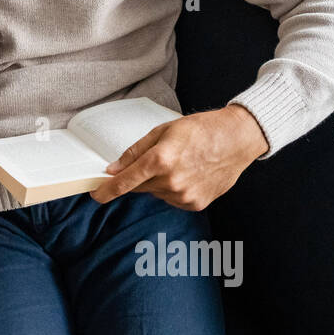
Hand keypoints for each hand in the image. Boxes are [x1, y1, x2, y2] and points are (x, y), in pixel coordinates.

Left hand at [90, 105, 268, 210]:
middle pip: (140, 187)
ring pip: (157, 193)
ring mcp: (184, 195)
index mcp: (160, 160)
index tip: (96, 195)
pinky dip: (174, 190)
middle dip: (140, 176)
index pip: (124, 182)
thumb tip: (114, 169)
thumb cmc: (201, 130)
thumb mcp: (162, 131)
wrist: (237, 139)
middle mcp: (171, 181)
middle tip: (159, 160)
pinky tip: (189, 174)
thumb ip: (135, 152)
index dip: (106, 191)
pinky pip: (173, 199)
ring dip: (160, 182)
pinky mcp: (195, 204)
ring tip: (181, 163)